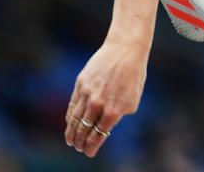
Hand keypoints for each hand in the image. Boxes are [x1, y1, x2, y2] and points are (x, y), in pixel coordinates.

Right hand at [64, 38, 147, 157]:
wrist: (125, 49)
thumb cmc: (133, 76)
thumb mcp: (131, 101)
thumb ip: (118, 116)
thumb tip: (105, 128)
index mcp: (112, 111)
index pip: (96, 137)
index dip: (90, 148)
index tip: (88, 153)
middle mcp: (97, 104)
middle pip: (83, 130)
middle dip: (80, 142)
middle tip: (78, 148)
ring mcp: (87, 93)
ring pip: (74, 119)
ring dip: (71, 132)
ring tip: (70, 141)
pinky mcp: (80, 83)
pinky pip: (73, 104)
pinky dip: (70, 116)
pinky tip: (70, 123)